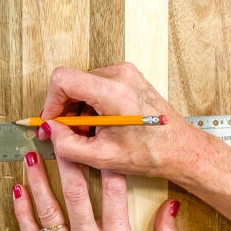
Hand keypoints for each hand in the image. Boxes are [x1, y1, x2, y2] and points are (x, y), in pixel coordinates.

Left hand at [12, 146, 179, 230]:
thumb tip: (170, 208)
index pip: (114, 193)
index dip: (109, 163)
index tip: (104, 143)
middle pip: (75, 192)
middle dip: (68, 160)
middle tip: (60, 137)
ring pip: (49, 209)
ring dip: (39, 179)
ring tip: (33, 155)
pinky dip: (22, 211)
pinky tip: (18, 191)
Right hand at [37, 63, 203, 178]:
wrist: (180, 149)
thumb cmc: (151, 153)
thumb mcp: (102, 157)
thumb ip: (67, 144)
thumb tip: (49, 130)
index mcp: (113, 91)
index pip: (63, 79)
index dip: (51, 102)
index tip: (51, 122)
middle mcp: (119, 75)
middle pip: (72, 82)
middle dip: (64, 109)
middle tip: (67, 133)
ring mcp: (125, 73)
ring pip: (82, 84)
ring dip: (78, 108)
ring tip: (88, 133)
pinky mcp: (128, 76)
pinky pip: (96, 84)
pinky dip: (90, 104)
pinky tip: (99, 125)